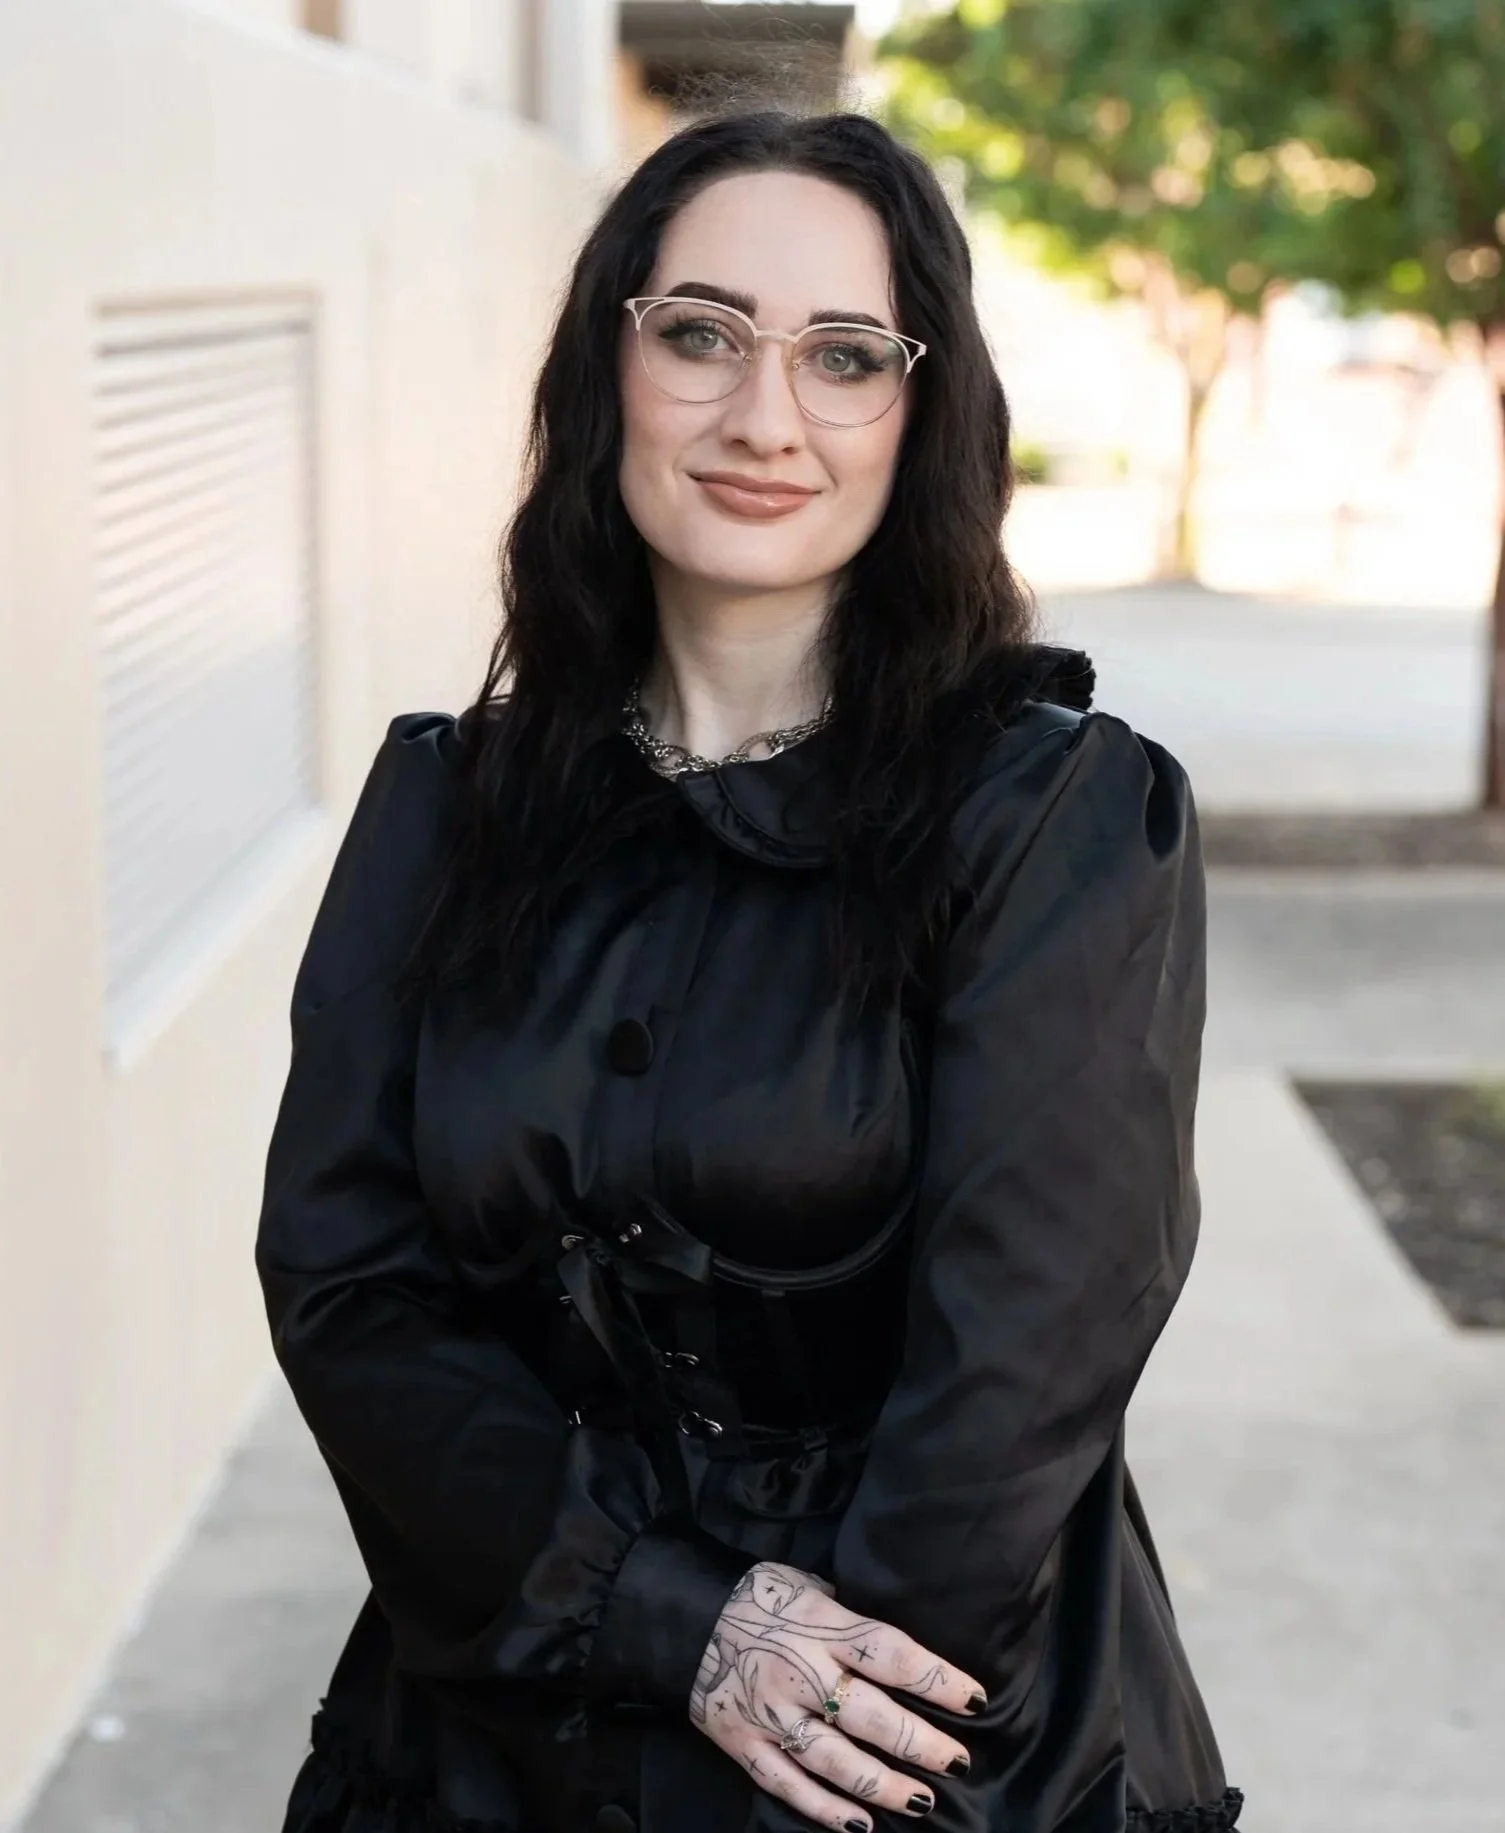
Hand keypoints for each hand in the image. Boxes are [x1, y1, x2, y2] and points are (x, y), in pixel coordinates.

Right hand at [690, 1561, 984, 1831]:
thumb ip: (847, 1616)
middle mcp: (801, 1674)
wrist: (679, 1614)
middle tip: (956, 1761)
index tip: (974, 1699)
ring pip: (835, 1761)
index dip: (936, 1678)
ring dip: (883, 1785)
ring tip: (922, 1801)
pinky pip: (787, 1785)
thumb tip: (891, 1647)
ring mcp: (772, 1714)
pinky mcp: (744, 1744)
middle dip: (920, 1743)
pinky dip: (824, 1809)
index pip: (890, 1654)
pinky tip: (860, 1824)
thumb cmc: (755, 1594)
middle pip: (871, 1716)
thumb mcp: (806, 1584)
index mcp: (821, 1625)